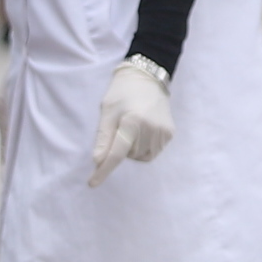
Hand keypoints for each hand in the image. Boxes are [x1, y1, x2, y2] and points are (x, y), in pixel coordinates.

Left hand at [86, 54, 175, 185]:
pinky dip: (143, 148)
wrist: (148, 78)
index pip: (116, 153)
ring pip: (140, 156)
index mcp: (132, 121)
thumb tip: (98, 161)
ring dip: (132, 149)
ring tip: (133, 127)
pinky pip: (151, 152)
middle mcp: (150, 128)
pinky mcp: (169, 134)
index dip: (103, 170)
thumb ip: (103, 138)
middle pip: (127, 155)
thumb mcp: (107, 111)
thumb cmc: (122, 93)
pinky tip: (143, 131)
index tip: (92, 183)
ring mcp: (162, 132)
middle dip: (119, 147)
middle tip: (121, 126)